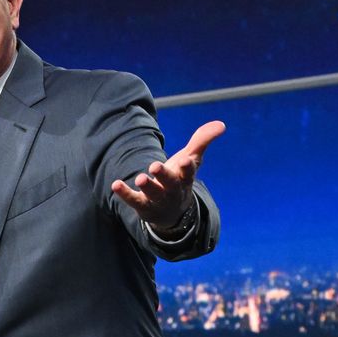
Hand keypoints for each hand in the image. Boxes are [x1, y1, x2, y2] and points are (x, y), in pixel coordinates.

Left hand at [111, 120, 225, 229]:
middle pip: (170, 184)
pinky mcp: (142, 205)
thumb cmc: (180, 179)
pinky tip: (116, 184)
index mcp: (185, 178)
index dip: (187, 167)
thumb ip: (202, 141)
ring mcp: (157, 199)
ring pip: (153, 194)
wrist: (171, 212)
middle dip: (163, 176)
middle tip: (155, 166)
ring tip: (141, 178)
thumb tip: (221, 124)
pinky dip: (125, 193)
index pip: (188, 172)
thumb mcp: (191, 160)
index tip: (185, 160)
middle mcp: (172, 190)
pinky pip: (133, 200)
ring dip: (147, 186)